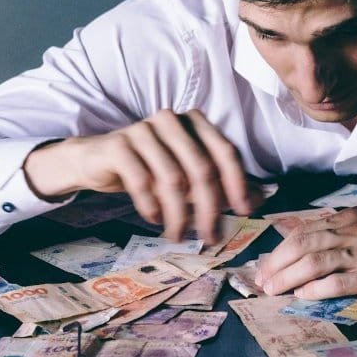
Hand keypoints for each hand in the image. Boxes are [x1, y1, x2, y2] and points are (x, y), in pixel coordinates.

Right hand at [23, 109, 259, 242]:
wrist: (97, 160)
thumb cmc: (150, 167)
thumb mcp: (188, 174)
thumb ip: (220, 182)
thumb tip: (258, 200)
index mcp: (195, 121)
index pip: (226, 152)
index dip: (238, 183)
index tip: (245, 212)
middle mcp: (172, 120)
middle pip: (202, 169)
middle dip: (209, 208)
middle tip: (211, 237)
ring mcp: (143, 129)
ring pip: (173, 179)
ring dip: (179, 214)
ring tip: (178, 235)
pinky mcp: (119, 144)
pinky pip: (142, 181)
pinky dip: (152, 206)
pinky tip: (155, 219)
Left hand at [256, 207, 356, 298]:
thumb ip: (348, 232)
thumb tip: (314, 246)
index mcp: (353, 218)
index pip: (305, 230)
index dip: (280, 249)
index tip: (266, 266)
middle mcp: (355, 230)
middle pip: (303, 244)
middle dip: (276, 264)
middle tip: (261, 282)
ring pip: (315, 261)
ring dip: (288, 277)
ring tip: (273, 291)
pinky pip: (339, 281)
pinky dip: (316, 289)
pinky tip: (303, 296)